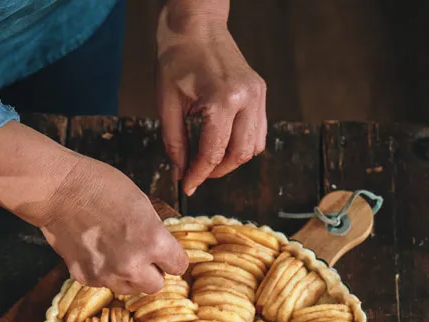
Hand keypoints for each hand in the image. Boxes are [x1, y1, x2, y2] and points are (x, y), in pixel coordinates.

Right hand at [39, 155, 187, 294]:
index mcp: (153, 242)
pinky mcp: (85, 277)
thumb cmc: (100, 186)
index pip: (179, 266)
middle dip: (151, 271)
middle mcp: (132, 265)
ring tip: (115, 252)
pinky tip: (94, 250)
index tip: (165, 253)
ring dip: (128, 275)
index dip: (171, 257)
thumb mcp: (141, 202)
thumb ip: (154, 231)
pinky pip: (103, 283)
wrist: (58, 191)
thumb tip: (160, 248)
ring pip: (129, 289)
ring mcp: (106, 274)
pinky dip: (102, 271)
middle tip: (140, 254)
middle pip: (155, 286)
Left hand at [156, 4, 266, 195]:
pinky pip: (259, 131)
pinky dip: (242, 145)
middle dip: (216, 171)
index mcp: (222, 101)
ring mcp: (258, 95)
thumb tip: (179, 174)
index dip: (198, 175)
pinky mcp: (260, 92)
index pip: (212, 153)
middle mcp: (247, 99)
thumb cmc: (175, 60)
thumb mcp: (167, 105)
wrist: (195, 26)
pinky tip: (221, 145)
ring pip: (254, 146)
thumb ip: (175, 143)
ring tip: (207, 162)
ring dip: (231, 160)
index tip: (186, 188)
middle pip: (239, 155)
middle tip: (195, 176)